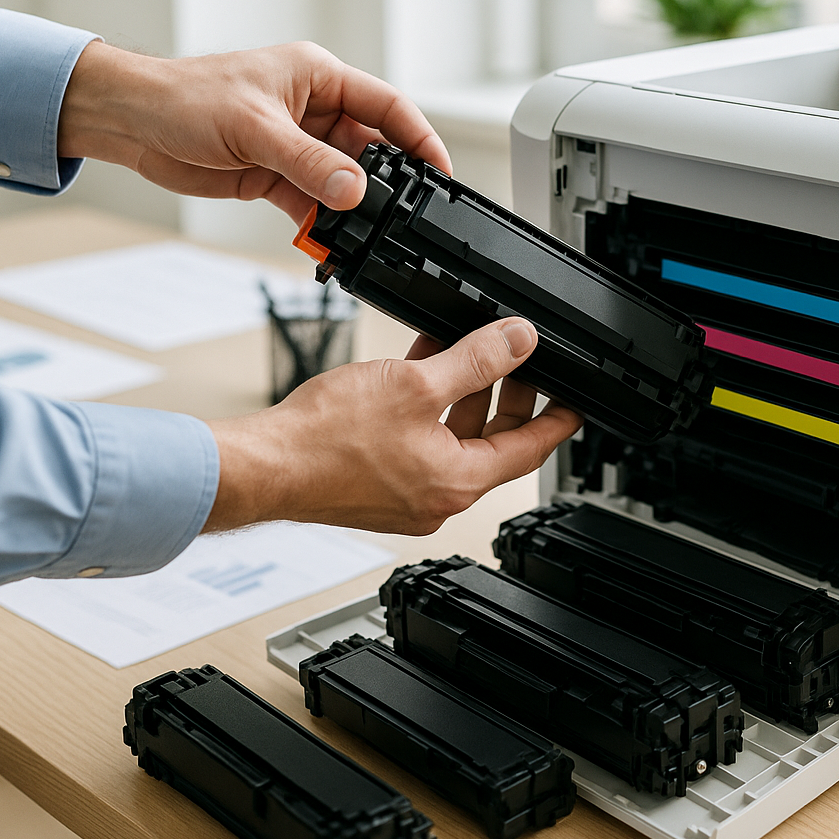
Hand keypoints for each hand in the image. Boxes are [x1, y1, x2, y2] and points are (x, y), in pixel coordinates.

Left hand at [56, 40, 449, 223]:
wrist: (132, 123)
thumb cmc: (184, 98)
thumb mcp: (255, 129)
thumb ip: (308, 162)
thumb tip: (355, 190)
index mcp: (319, 78)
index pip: (388, 107)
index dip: (420, 139)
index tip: (441, 174)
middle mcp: (314, 110)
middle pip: (371, 150)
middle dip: (387, 185)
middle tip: (403, 216)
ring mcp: (296, 146)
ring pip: (343, 182)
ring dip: (351, 210)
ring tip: (364, 235)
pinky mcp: (276, 176)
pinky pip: (313, 204)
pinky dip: (322, 226)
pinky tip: (328, 244)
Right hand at [201, 318, 581, 534]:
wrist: (262, 466)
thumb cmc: (325, 441)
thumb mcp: (416, 384)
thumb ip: (475, 360)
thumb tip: (517, 342)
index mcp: (458, 481)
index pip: (530, 449)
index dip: (558, 420)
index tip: (576, 405)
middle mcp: (437, 496)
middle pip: (492, 442)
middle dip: (507, 397)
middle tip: (519, 362)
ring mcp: (405, 493)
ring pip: (452, 438)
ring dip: (462, 395)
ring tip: (465, 351)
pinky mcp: (376, 485)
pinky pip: (419, 442)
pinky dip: (427, 408)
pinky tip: (418, 370)